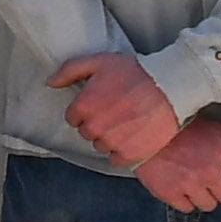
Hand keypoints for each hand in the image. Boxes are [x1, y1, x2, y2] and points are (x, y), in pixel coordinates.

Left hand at [50, 54, 183, 165]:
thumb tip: (50, 82)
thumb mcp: (100, 62)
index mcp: (83, 106)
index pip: (73, 118)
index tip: (103, 103)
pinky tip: (135, 135)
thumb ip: (70, 71)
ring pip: (101, 146)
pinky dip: (124, 151)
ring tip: (128, 122)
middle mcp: (94, 127)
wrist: (170, 86)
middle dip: (98, 124)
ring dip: (111, 138)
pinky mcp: (129, 154)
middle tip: (118, 111)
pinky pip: (116, 159)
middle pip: (87, 133)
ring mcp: (111, 142)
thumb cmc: (135, 72)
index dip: (87, 110)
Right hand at [136, 117, 220, 213]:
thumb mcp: (216, 130)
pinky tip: (179, 184)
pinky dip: (184, 199)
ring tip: (192, 181)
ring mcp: (189, 184)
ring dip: (202, 196)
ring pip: (209, 205)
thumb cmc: (180, 130)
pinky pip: (187, 208)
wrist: (146, 132)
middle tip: (208, 178)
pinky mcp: (170, 193)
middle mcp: (208, 170)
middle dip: (220, 188)